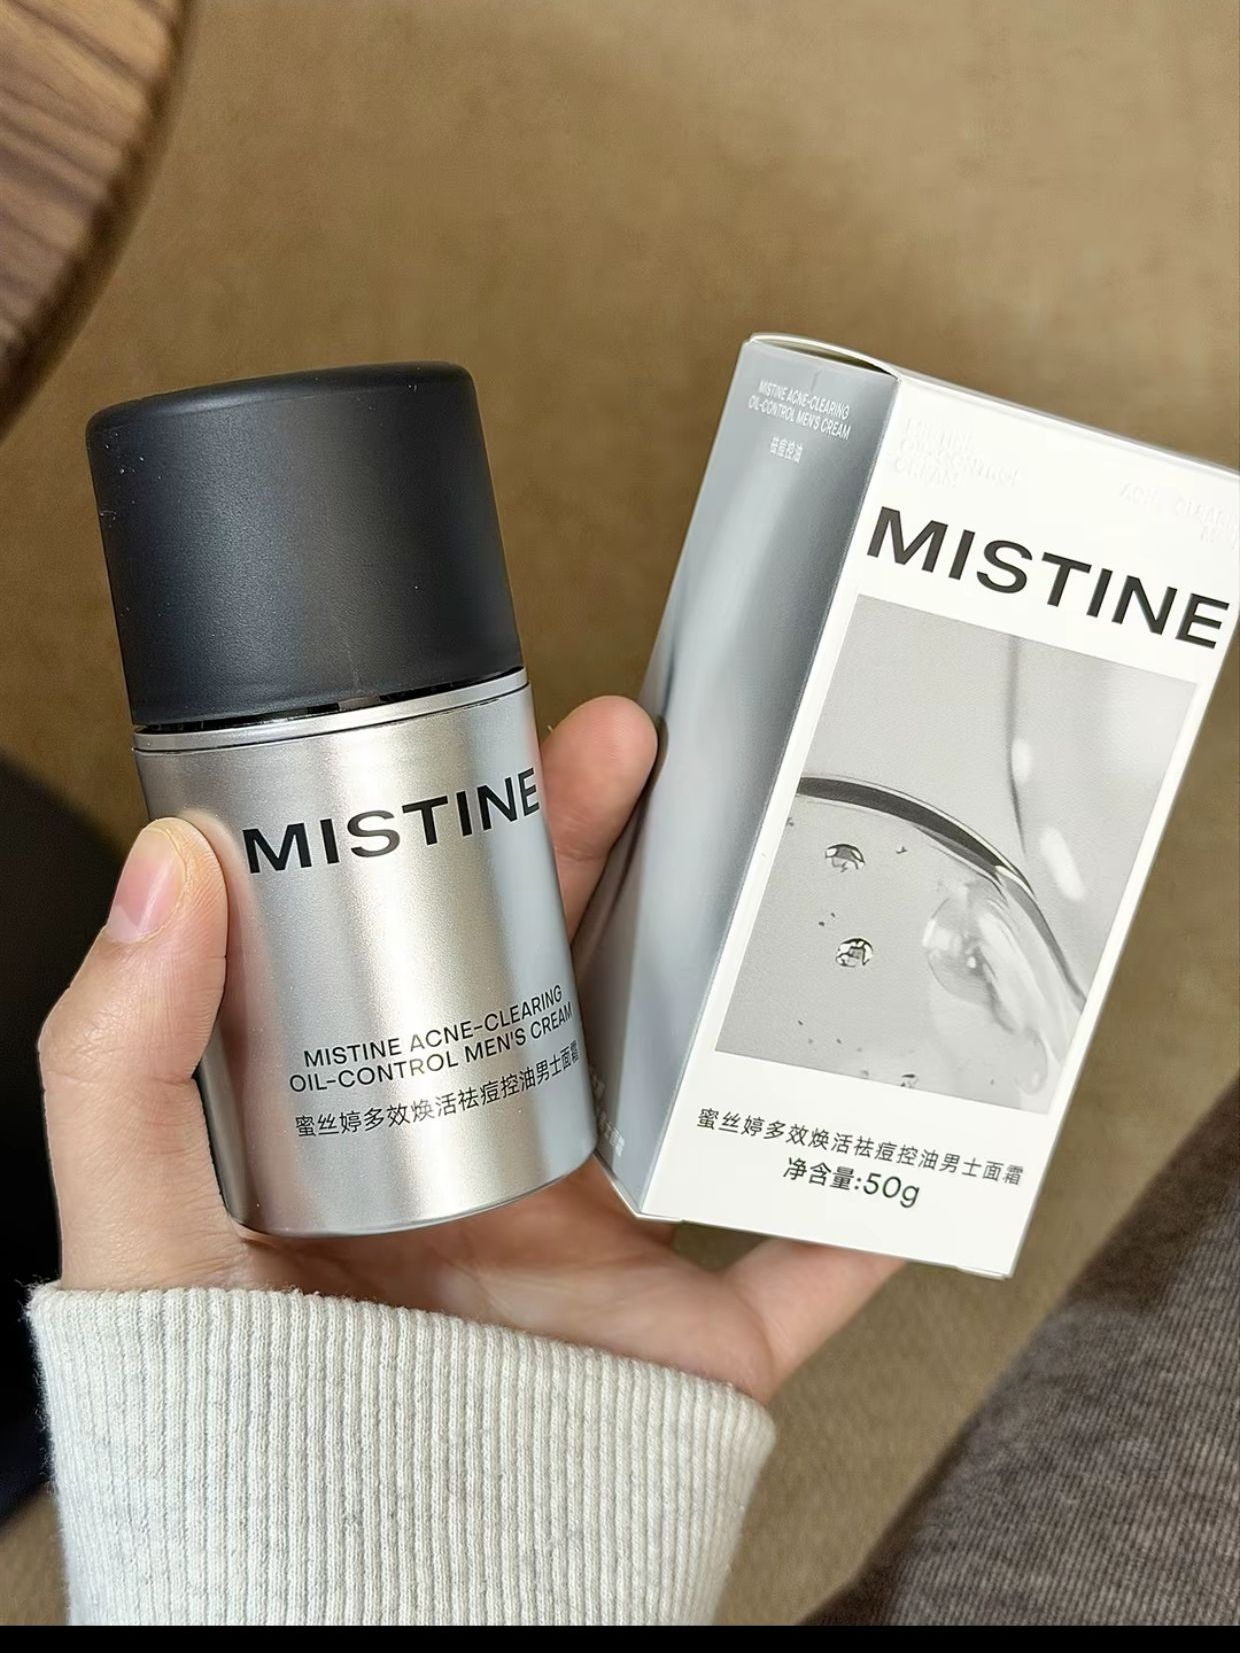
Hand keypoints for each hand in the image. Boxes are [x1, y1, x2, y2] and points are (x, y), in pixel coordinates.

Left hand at [40, 696, 895, 1403]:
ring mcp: (606, 1250)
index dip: (495, 832)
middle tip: (639, 748)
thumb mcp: (146, 1229)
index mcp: (395, 1117)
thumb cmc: (220, 1426)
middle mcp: (508, 1164)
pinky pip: (798, 1277)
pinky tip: (895, 1145)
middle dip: (619, 854)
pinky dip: (856, 1222)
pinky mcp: (687, 1349)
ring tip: (780, 874)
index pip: (455, 942)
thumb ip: (125, 1059)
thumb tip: (164, 867)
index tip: (527, 747)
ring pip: (700, 1084)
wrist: (341, 1600)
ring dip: (747, 987)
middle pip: (585, 978)